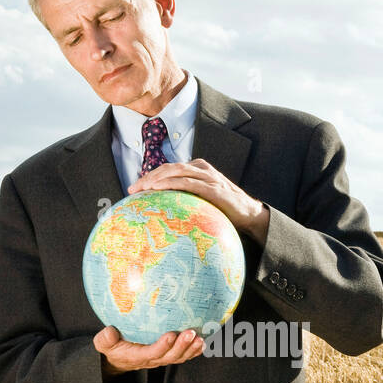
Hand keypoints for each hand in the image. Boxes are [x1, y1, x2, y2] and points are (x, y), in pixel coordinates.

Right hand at [94, 324, 204, 373]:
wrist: (120, 358)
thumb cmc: (113, 348)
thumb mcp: (103, 344)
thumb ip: (105, 339)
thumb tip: (109, 331)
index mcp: (138, 356)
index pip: (152, 353)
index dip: (163, 346)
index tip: (171, 334)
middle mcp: (153, 359)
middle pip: (171, 356)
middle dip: (182, 346)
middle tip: (192, 333)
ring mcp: (163, 359)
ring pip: (180, 357)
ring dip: (192, 349)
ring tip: (201, 338)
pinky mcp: (169, 355)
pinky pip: (184, 355)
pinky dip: (194, 350)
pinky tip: (204, 341)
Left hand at [128, 159, 268, 241]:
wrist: (249, 215)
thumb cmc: (223, 210)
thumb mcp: (201, 202)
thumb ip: (185, 200)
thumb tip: (162, 213)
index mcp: (197, 170)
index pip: (168, 169)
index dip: (150, 176)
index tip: (134, 189)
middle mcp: (201, 169)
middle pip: (169, 168)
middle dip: (149, 176)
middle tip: (133, 189)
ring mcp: (208, 177)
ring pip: (177, 171)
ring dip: (157, 178)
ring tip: (142, 188)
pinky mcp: (213, 188)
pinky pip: (188, 182)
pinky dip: (171, 183)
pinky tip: (158, 189)